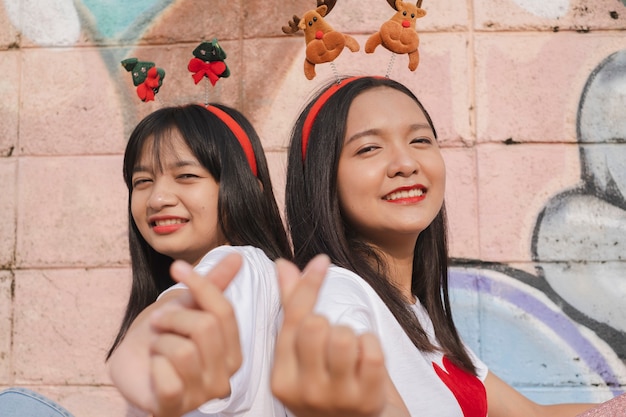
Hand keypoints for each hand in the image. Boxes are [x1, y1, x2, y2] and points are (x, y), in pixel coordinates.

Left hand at [145, 253, 243, 416]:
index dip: (200, 285)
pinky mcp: (175, 407)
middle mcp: (225, 376)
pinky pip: (166, 378)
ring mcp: (202, 395)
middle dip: (174, 317)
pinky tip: (154, 369)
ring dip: (161, 342)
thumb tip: (236, 256)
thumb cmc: (165, 336)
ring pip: (183, 351)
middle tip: (159, 321)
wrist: (132, 365)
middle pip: (205, 328)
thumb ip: (213, 286)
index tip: (177, 267)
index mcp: (234, 351)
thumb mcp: (188, 307)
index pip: (224, 311)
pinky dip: (153, 366)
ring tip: (158, 348)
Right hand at [271, 255, 386, 416]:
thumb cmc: (330, 383)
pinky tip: (367, 363)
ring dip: (353, 336)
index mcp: (281, 378)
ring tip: (351, 353)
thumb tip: (283, 265)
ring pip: (344, 336)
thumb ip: (294, 308)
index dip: (308, 285)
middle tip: (335, 340)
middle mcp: (304, 391)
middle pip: (316, 325)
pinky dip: (373, 347)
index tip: (322, 261)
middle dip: (331, 323)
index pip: (292, 319)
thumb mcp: (305, 354)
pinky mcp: (367, 399)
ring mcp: (336, 398)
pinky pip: (372, 350)